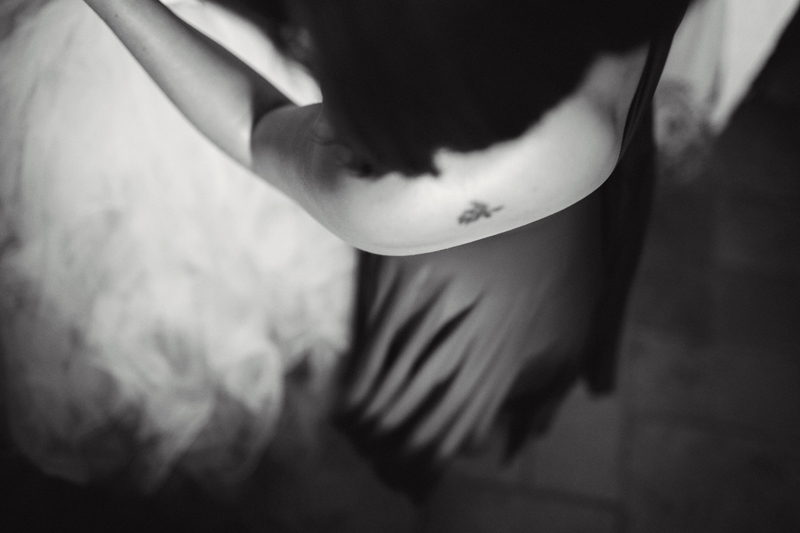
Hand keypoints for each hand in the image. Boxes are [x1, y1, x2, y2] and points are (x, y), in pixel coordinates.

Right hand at [340, 195, 603, 459]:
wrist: (527, 164)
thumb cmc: (556, 245)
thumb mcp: (574, 320)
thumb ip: (546, 388)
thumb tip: (513, 446)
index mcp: (506, 355)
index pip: (457, 431)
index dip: (431, 464)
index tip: (415, 485)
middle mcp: (461, 341)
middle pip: (420, 418)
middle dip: (398, 456)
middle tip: (384, 474)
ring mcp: (425, 308)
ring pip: (392, 389)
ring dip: (374, 429)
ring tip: (362, 450)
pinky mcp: (396, 276)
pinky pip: (372, 346)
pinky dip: (360, 384)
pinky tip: (349, 407)